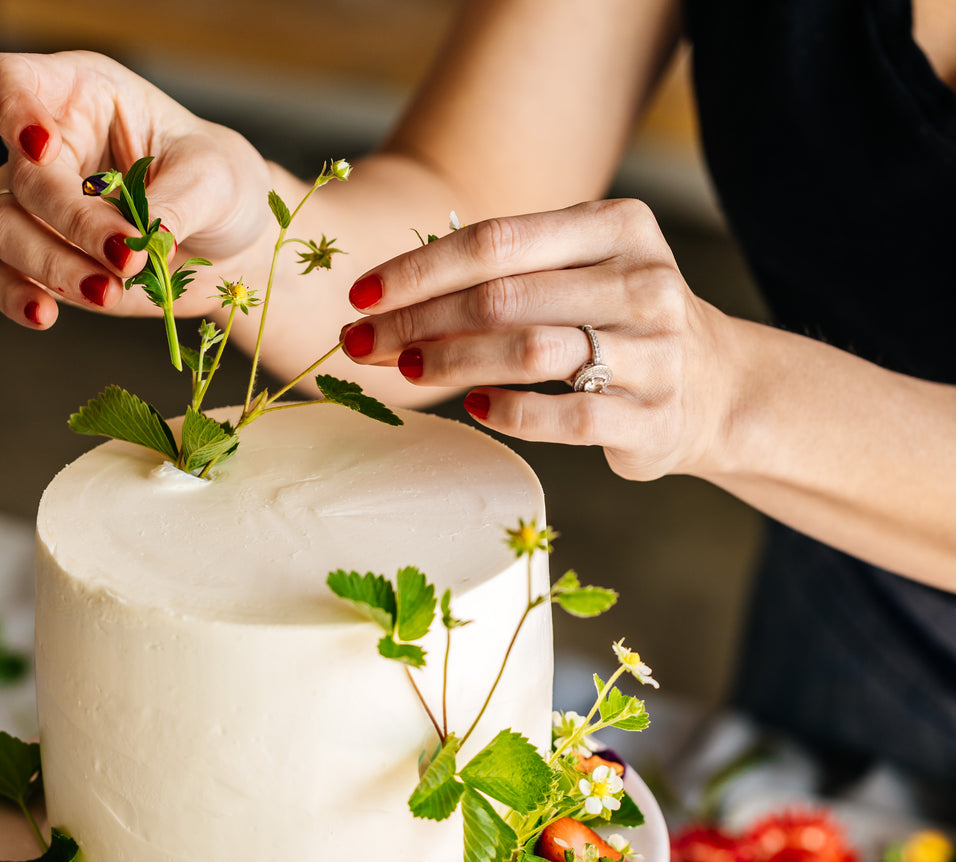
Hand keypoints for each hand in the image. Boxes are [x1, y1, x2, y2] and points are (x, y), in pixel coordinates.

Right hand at [0, 52, 270, 328]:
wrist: (230, 247)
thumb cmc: (221, 187)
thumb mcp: (214, 180)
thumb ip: (172, 205)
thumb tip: (135, 244)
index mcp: (82, 96)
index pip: (9, 82)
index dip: (10, 109)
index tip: (41, 148)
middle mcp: (48, 148)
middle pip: (19, 177)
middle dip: (72, 223)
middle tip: (127, 257)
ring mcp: (39, 208)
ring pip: (3, 229)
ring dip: (52, 266)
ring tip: (110, 292)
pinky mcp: (43, 262)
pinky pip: (0, 277)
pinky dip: (15, 297)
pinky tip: (44, 314)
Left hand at [338, 199, 733, 480]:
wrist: (717, 389)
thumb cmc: (619, 324)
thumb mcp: (582, 271)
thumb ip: (510, 269)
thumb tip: (393, 289)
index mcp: (617, 228)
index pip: (496, 240)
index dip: (418, 269)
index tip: (360, 294)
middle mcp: (642, 281)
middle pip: (504, 296)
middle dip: (419, 321)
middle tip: (362, 343)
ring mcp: (654, 352)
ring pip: (533, 352)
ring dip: (455, 362)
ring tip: (407, 370)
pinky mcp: (653, 417)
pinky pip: (569, 416)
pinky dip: (513, 412)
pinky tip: (474, 407)